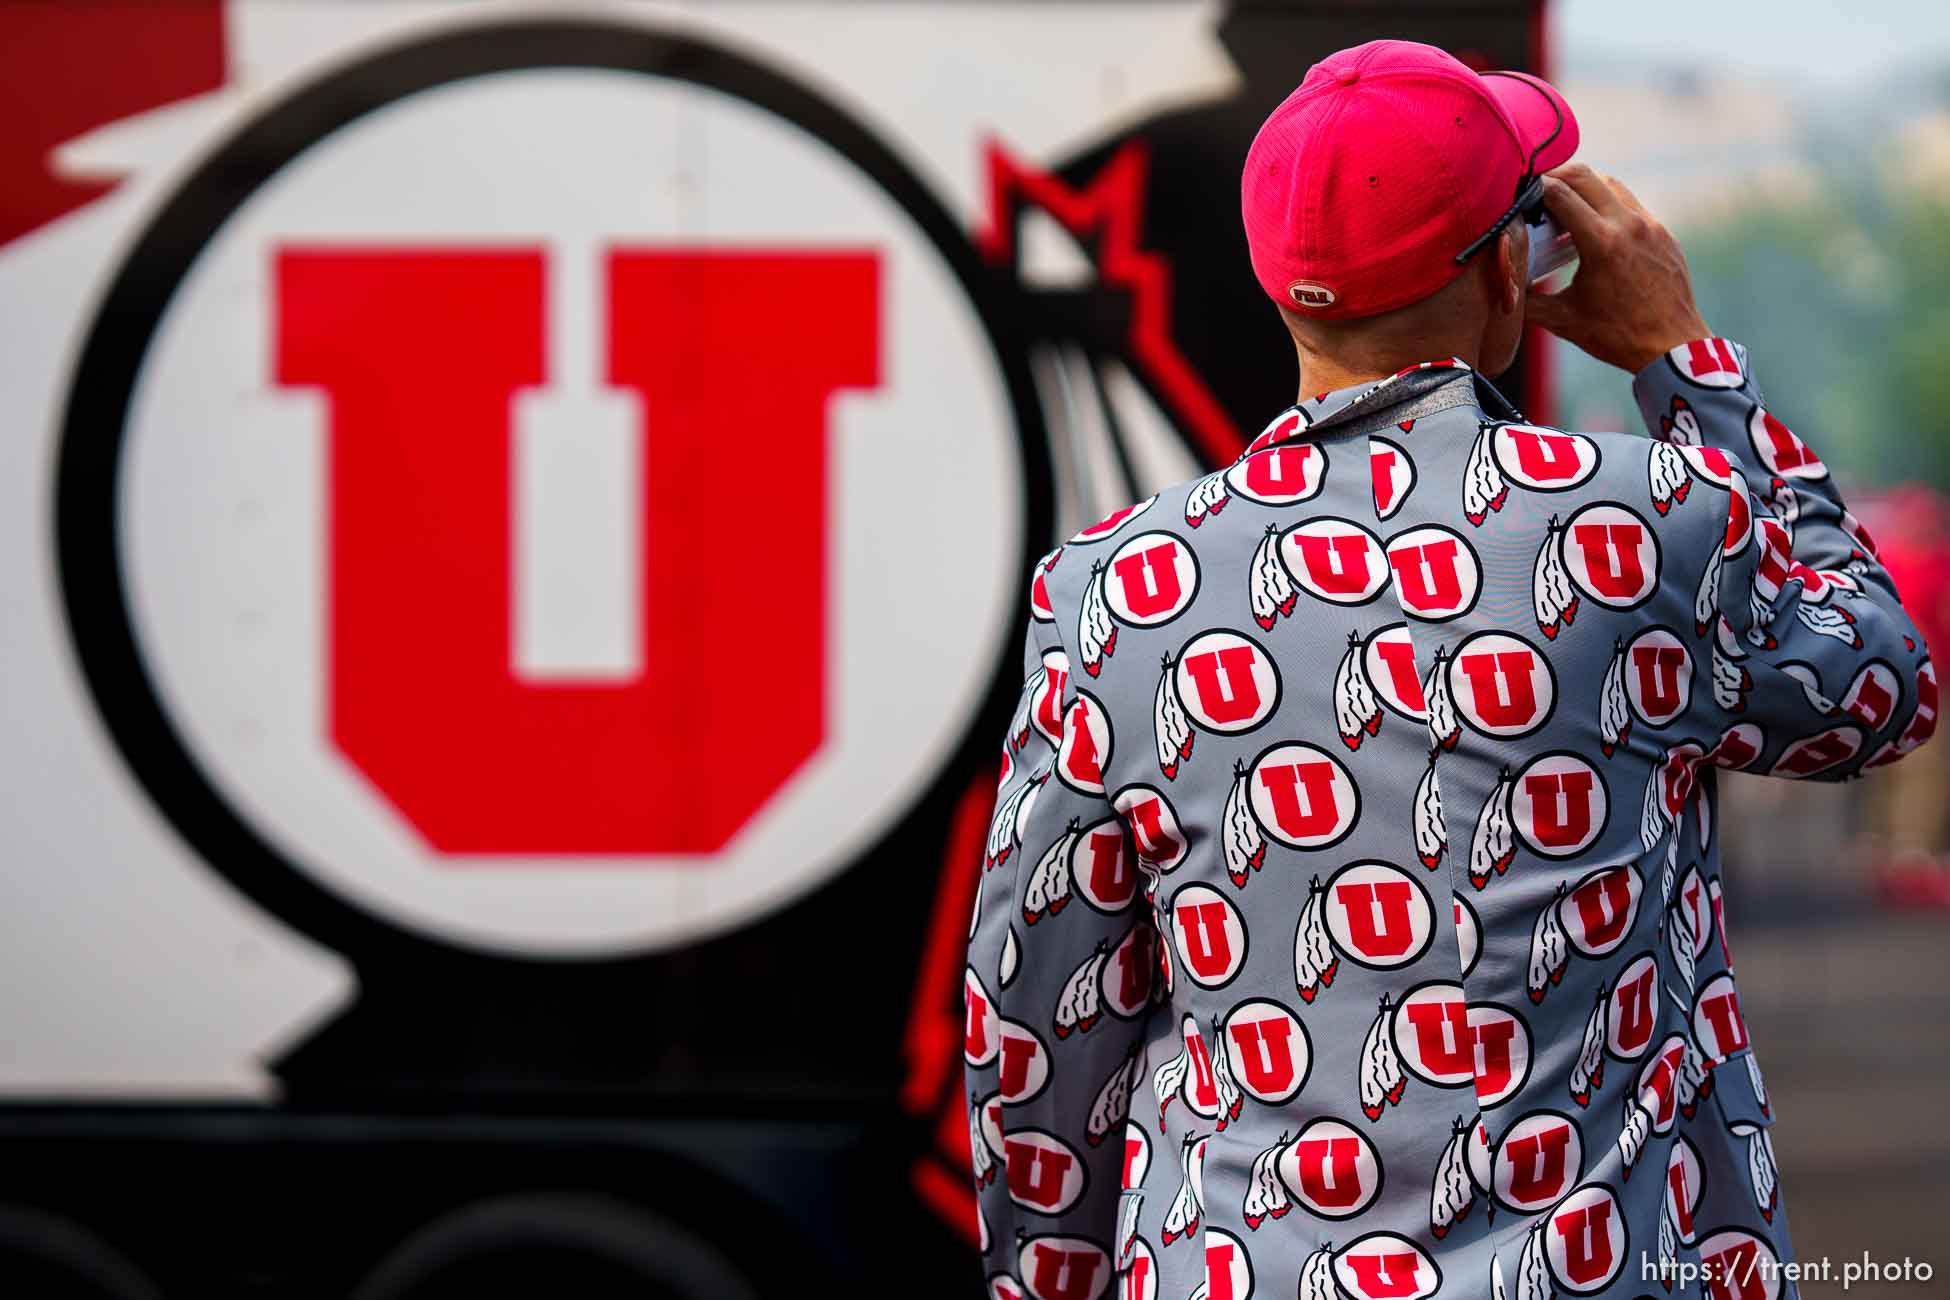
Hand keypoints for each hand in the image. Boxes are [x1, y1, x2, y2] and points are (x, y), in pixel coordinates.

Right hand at [1524, 162, 1711, 373]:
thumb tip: (1502, 285)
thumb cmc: (1616, 336)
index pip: (1559, 194)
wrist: (1672, 345)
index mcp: (1600, 243)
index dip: (1533, 187)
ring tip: (1564, 208)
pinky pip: (1629, 203)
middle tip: (1535, 189)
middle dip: (1555, 176)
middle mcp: (1627, 225)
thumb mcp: (1562, 320)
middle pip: (1584, 175)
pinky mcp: (1662, 232)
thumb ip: (1526, 300)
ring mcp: (1649, 225)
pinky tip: (1593, 227)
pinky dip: (1606, 204)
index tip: (1517, 190)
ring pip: (1609, 183)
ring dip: (1583, 187)